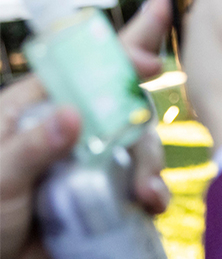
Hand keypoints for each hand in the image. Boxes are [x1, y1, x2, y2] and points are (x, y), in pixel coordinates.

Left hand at [0, 0, 173, 258]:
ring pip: (138, 148)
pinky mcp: (105, 194)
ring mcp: (91, 161)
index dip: (124, 53)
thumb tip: (72, 115)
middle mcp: (72, 128)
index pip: (84, 68)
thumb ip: (32, 146)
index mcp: (38, 107)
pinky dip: (152, 194)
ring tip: (146, 196)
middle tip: (146, 151)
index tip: (150, 60)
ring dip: (150, 167)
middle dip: (143, 129)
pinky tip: (150, 206)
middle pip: (126, 108)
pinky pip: (140, 185)